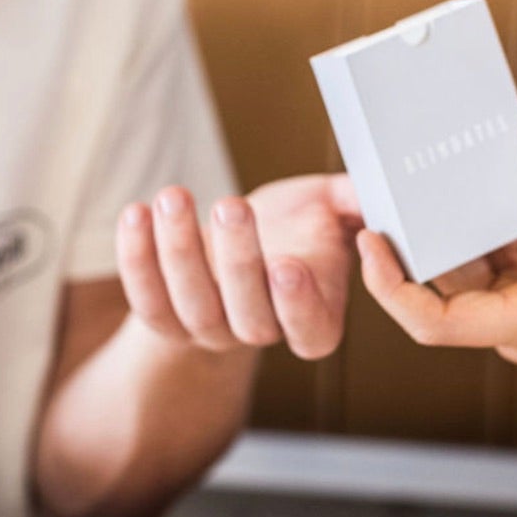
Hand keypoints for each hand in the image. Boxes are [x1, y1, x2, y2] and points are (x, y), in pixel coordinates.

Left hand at [117, 174, 361, 360]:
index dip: (298, 304)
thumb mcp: (333, 209)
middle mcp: (261, 331)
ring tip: (175, 198)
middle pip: (248, 315)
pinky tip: (137, 214)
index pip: (309, 330)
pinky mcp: (164, 317)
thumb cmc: (295, 226)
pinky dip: (136, 257)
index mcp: (315, 320)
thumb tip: (380, 185)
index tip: (288, 263)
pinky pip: (147, 297)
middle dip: (238, 260)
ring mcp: (209, 329)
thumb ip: (358, 201)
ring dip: (179, 250)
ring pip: (193, 304)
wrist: (242, 241)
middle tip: (233, 206)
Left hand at [358, 114, 516, 432]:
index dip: (390, 284)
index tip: (370, 240)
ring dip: (459, 232)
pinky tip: (501, 193)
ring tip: (440, 176)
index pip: (432, 320)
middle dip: (419, 238)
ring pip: (475, 275)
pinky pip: (505, 271)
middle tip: (397, 180)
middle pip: (447, 285)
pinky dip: (496, 236)